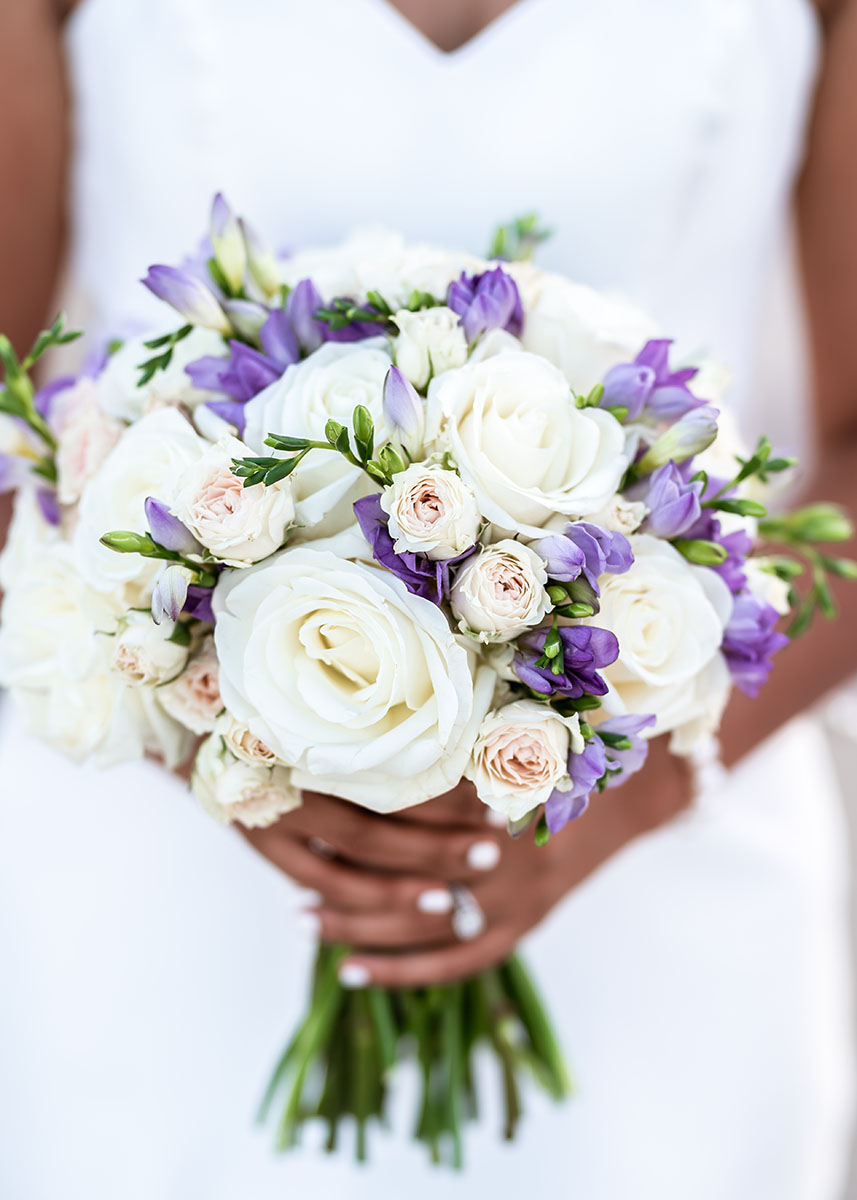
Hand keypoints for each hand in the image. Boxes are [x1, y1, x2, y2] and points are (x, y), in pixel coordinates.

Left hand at [240, 737, 689, 986]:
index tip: (302, 797)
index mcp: (498, 788)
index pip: (410, 804)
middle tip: (291, 869)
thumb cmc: (575, 744)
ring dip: (361, 925)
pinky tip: (353, 972)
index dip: (353, 804)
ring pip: (423, 922)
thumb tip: (373, 719)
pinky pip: (459, 959)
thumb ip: (456, 725)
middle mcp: (504, 846)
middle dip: (346, 872)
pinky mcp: (528, 922)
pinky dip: (405, 972)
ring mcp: (517, 892)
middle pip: (406, 871)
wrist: (637, 790)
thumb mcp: (521, 721)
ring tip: (305, 920)